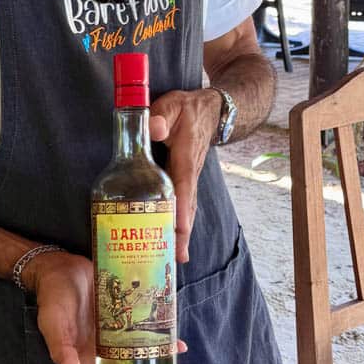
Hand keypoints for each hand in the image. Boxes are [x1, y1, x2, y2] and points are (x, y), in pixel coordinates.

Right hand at [30, 251, 187, 363]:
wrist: (61, 266)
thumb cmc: (53, 295)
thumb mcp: (53, 321)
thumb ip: (61, 348)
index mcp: (81, 362)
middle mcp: (98, 355)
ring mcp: (111, 339)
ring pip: (138, 362)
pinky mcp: (121, 321)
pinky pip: (142, 337)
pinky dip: (159, 342)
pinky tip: (176, 341)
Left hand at [149, 88, 219, 263]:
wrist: (209, 111)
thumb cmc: (187, 109)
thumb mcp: (173, 105)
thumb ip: (161, 115)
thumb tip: (154, 129)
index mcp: (187, 155)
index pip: (184, 183)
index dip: (182, 206)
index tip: (180, 228)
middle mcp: (191, 171)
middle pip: (189, 205)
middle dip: (184, 232)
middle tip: (178, 257)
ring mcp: (190, 178)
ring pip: (188, 208)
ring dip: (183, 233)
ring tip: (177, 258)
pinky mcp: (186, 181)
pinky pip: (183, 204)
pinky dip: (180, 222)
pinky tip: (172, 239)